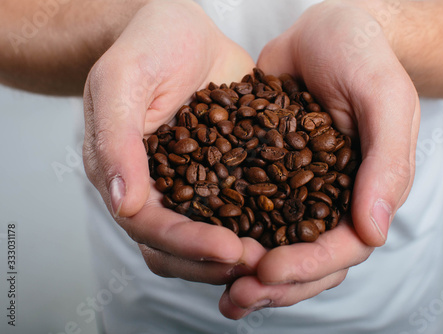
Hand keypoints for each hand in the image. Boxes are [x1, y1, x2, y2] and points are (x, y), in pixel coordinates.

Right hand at [82, 0, 262, 284]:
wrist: (184, 30)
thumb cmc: (148, 44)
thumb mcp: (123, 79)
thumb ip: (116, 139)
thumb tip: (122, 203)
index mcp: (125, 174)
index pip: (149, 226)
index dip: (187, 243)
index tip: (230, 248)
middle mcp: (157, 188)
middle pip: (178, 247)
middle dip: (216, 261)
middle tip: (261, 262)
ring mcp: (191, 184)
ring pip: (208, 237)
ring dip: (240, 253)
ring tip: (278, 254)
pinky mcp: (223, 172)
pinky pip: (239, 208)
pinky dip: (260, 224)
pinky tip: (290, 226)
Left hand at [220, 0, 419, 317]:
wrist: (324, 29)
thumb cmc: (361, 54)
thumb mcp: (383, 97)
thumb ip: (387, 161)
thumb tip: (374, 230)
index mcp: (365, 189)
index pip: (344, 246)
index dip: (309, 264)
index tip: (269, 270)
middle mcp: (332, 198)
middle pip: (309, 260)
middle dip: (275, 285)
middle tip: (237, 296)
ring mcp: (298, 190)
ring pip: (276, 246)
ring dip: (249, 274)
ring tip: (221, 292)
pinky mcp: (266, 174)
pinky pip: (249, 214)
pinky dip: (231, 237)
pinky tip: (203, 249)